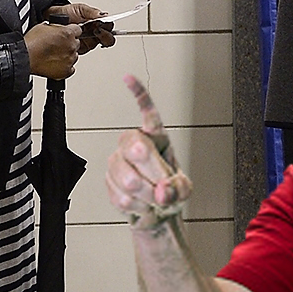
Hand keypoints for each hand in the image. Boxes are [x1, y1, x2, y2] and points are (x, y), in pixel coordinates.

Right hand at [24, 20, 80, 78]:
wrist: (25, 58)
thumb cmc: (31, 43)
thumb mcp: (43, 26)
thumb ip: (56, 27)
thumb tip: (57, 28)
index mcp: (67, 33)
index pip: (78, 30)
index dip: (70, 32)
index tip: (66, 34)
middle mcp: (71, 46)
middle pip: (76, 43)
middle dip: (68, 44)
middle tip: (57, 46)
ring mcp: (70, 59)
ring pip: (74, 56)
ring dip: (66, 55)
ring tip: (54, 55)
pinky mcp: (66, 71)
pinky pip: (70, 68)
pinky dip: (65, 66)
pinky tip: (55, 63)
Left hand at [53, 2, 118, 52]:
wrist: (50, 18)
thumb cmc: (66, 13)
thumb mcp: (80, 8)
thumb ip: (91, 12)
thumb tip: (104, 14)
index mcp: (97, 22)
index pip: (109, 26)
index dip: (108, 27)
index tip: (102, 24)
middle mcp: (94, 32)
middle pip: (108, 39)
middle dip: (104, 36)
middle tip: (96, 30)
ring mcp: (87, 40)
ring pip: (97, 45)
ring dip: (92, 40)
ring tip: (84, 33)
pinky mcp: (79, 48)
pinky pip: (85, 50)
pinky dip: (82, 46)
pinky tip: (77, 40)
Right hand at [106, 75, 192, 224]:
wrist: (155, 212)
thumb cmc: (169, 191)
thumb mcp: (184, 188)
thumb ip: (177, 189)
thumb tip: (162, 191)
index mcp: (155, 139)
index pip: (147, 113)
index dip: (138, 95)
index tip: (128, 78)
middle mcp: (133, 145)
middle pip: (136, 149)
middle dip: (154, 173)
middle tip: (163, 185)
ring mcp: (118, 162)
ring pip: (128, 178)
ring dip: (147, 195)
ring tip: (154, 198)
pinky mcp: (108, 181)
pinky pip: (121, 195)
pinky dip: (136, 205)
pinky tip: (141, 202)